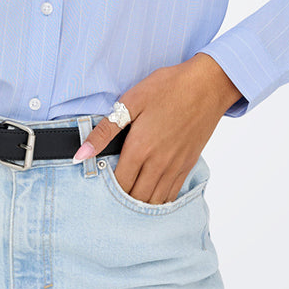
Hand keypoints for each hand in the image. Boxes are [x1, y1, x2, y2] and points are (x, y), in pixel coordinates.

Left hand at [71, 54, 240, 204]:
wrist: (208, 84)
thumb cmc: (168, 87)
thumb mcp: (131, 101)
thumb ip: (105, 131)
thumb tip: (80, 154)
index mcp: (140, 148)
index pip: (118, 185)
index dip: (105, 190)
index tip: (97, 185)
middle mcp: (158, 163)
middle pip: (135, 198)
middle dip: (120, 201)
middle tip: (108, 195)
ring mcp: (175, 166)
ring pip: (154, 200)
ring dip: (139, 203)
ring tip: (126, 196)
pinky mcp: (188, 165)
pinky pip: (172, 194)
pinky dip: (159, 200)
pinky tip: (149, 194)